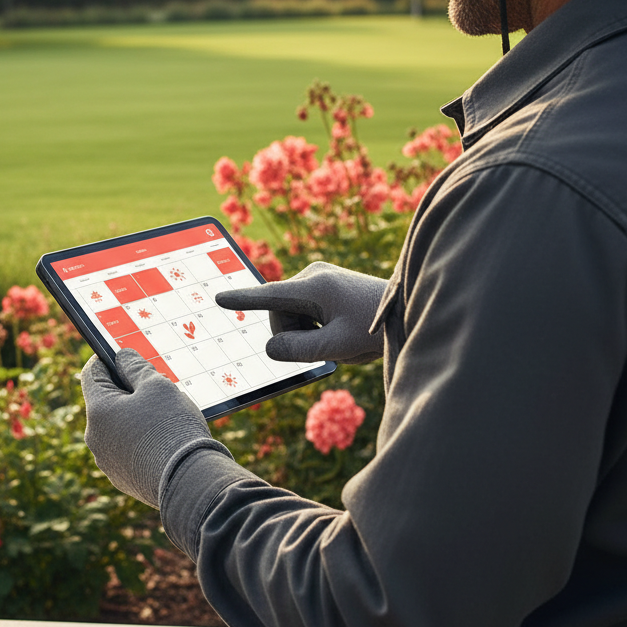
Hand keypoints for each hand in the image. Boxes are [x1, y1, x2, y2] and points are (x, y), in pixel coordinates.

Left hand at [81, 349, 229, 507]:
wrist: (189, 482)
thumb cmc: (172, 428)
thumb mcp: (157, 385)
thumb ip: (136, 366)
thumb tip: (122, 358)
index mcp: (98, 411)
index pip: (92, 373)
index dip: (108, 360)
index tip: (126, 356)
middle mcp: (95, 438)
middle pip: (106, 402)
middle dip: (128, 390)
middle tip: (157, 386)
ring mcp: (108, 462)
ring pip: (118, 427)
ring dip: (136, 416)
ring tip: (166, 415)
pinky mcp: (123, 480)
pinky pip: (128, 451)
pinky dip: (142, 440)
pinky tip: (165, 440)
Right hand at [215, 261, 386, 363]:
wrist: (407, 310)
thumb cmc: (376, 327)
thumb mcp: (337, 347)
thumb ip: (298, 350)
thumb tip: (270, 347)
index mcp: (314, 285)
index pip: (268, 295)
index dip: (242, 300)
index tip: (218, 298)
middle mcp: (312, 276)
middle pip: (280, 315)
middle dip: (295, 336)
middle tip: (330, 347)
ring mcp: (318, 279)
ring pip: (291, 316)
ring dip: (307, 333)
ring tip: (340, 337)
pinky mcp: (324, 286)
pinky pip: (304, 312)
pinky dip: (315, 326)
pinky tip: (339, 329)